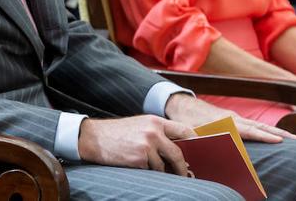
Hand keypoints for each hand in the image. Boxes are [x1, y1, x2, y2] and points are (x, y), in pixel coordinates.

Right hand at [77, 115, 192, 173]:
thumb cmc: (118, 133)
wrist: (95, 137)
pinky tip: (139, 166)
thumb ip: (158, 132)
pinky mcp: (139, 159)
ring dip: (161, 171)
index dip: (195, 142)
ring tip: (152, 168)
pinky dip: (149, 172)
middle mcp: (153, 132)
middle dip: (182, 166)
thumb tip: (178, 148)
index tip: (200, 151)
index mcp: (155, 121)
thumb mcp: (140, 125)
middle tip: (184, 174)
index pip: (184, 131)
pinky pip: (151, 170)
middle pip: (178, 153)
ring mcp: (147, 146)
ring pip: (164, 165)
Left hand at [164, 93, 295, 143]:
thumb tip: (215, 152)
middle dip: (280, 133)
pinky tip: (277, 136)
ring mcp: (236, 118)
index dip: (264, 136)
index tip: (280, 140)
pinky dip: (268, 130)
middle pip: (261, 127)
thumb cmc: (187, 121)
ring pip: (261, 125)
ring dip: (278, 131)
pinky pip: (255, 125)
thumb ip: (205, 141)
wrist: (183, 104)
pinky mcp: (235, 119)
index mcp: (226, 123)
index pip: (250, 131)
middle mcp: (234, 119)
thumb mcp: (194, 132)